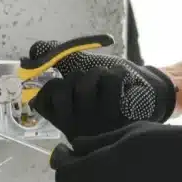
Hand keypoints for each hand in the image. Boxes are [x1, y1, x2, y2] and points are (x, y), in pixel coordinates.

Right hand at [27, 40, 177, 141]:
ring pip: (86, 79)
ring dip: (100, 73)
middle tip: (93, 86)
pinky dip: (119, 75)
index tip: (62, 81)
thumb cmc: (112, 83)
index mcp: (63, 119)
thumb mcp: (82, 67)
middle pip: (64, 86)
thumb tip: (31, 54)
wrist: (150, 92)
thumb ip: (57, 57)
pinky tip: (125, 90)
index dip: (53, 85)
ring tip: (110, 87)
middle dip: (80, 75)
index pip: (42, 99)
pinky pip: (110, 79)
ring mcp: (97, 126)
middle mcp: (76, 127)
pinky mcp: (120, 119)